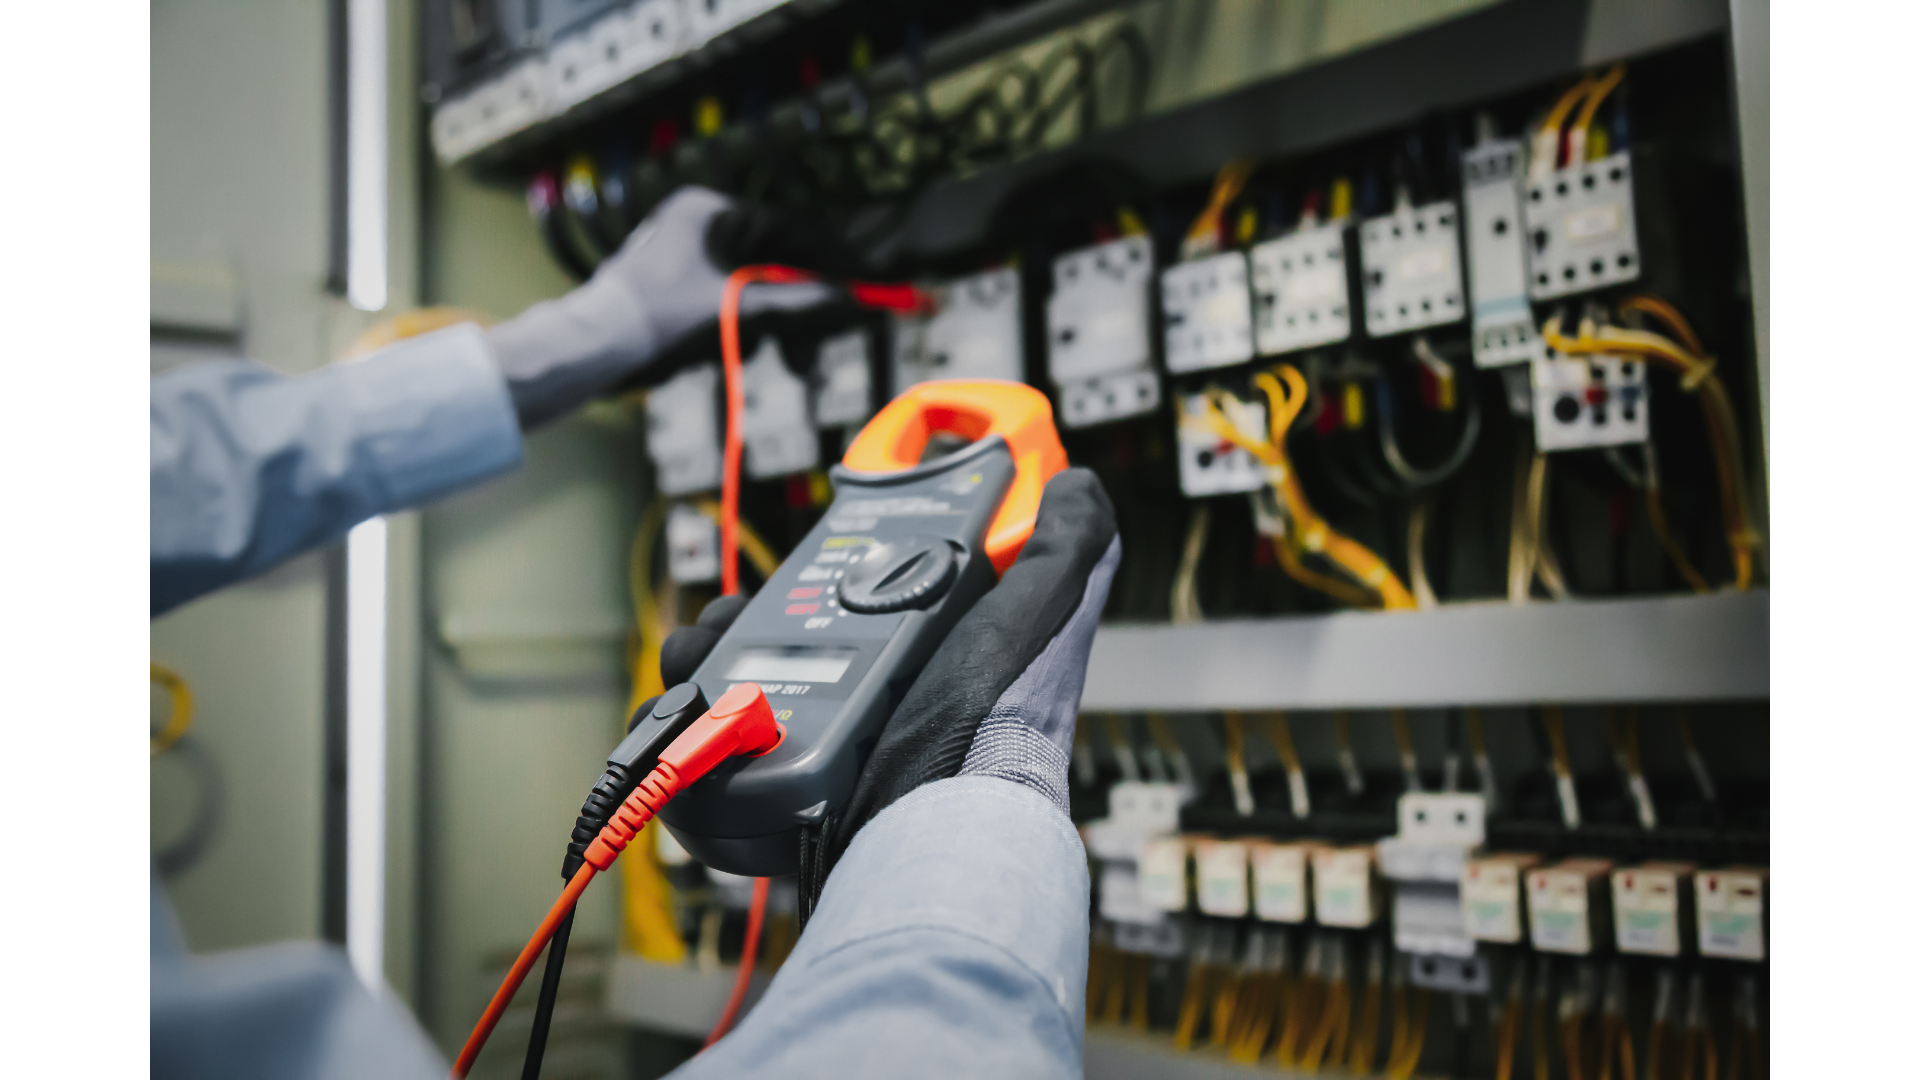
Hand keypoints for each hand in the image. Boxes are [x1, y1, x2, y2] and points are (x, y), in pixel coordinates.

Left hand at [485, 186, 833, 429]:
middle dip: (798, 302)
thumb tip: (846, 298)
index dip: (827, 259)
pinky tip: (742, 349)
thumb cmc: (656, 320)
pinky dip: (744, 325)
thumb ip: (793, 302)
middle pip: (772, 259)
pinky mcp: (676, 286)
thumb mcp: (734, 310)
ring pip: (752, 285)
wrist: (592, 349)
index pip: (787, 228)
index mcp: (707, 211)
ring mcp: (684, 255)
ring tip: (782, 355)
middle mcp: (696, 224)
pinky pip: (728, 300)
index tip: (857, 284)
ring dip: (771, 321)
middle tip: (823, 333)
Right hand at [652, 468, 1119, 903]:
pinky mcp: (777, 786)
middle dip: (745, 611)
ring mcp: (823, 746)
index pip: (865, 595)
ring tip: (701, 655)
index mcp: (929, 658)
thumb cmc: (993, 726)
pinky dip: (684, 720)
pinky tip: (686, 707)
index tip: (814, 553)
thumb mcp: (1039, 615)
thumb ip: (1065, 548)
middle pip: (785, 635)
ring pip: (736, 682)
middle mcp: (876, 702)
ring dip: (706, 657)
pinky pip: (710, 745)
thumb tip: (1075, 483)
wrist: (934, 827)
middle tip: (735, 612)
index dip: (831, 566)